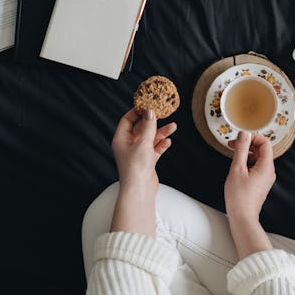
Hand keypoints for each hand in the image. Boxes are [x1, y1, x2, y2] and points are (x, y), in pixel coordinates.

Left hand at [110, 108, 175, 236]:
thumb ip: (148, 126)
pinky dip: (161, 145)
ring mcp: (137, 153)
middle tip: (163, 113)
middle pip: (141, 128)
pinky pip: (155, 149)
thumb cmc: (136, 167)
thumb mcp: (143, 142)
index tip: (148, 105)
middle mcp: (128, 145)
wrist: (140, 190)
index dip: (137, 112)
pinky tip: (168, 142)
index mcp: (121, 139)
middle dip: (153, 122)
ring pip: (150, 138)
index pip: (127, 120)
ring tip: (173, 127)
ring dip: (161, 133)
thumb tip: (150, 111)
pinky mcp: (146, 161)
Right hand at [224, 131, 275, 221]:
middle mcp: (269, 171)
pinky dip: (247, 163)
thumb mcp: (237, 169)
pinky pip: (256, 167)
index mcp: (266, 166)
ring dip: (246, 154)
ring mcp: (265, 178)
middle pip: (262, 150)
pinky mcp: (260, 183)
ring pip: (258, 159)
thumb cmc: (239, 197)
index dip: (252, 137)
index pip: (265, 143)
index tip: (240, 138)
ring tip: (234, 157)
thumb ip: (241, 149)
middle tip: (233, 145)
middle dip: (248, 145)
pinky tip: (237, 167)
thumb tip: (244, 135)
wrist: (242, 217)